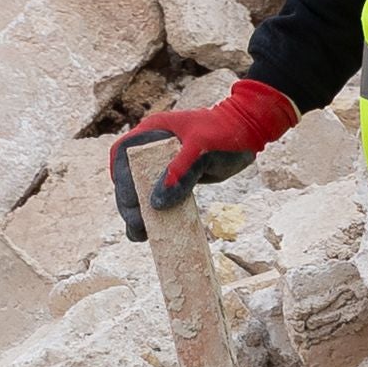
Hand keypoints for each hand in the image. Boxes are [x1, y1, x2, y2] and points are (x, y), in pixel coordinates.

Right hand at [110, 79, 298, 238]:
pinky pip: (159, 194)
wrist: (249, 132)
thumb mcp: (202, 151)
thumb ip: (180, 172)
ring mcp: (163, 162)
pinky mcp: (176, 176)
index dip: (118, 175)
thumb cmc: (225, 133)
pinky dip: (154, 212)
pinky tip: (152, 230)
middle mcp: (153, 146)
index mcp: (153, 131)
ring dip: (137, 211)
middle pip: (129, 175)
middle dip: (128, 202)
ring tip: (140, 235)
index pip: (123, 152)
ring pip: (141, 188)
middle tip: (136, 225)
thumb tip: (156, 203)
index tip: (124, 197)